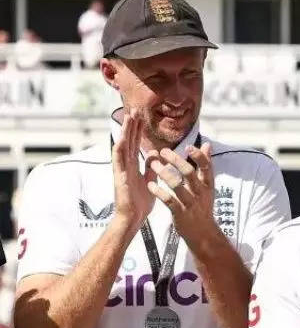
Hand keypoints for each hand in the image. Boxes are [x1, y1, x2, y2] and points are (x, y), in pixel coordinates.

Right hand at [111, 109, 152, 229]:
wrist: (134, 218)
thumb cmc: (141, 202)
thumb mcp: (150, 181)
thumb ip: (151, 167)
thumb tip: (153, 154)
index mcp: (133, 166)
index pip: (135, 144)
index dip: (137, 131)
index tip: (140, 117)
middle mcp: (126, 166)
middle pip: (128, 142)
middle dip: (131, 126)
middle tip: (134, 110)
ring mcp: (121, 170)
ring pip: (122, 147)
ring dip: (124, 132)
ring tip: (128, 117)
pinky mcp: (119, 178)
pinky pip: (119, 162)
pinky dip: (119, 149)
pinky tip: (120, 138)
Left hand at [146, 143, 218, 242]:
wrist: (202, 232)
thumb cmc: (203, 206)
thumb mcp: (208, 186)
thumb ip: (206, 166)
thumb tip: (208, 145)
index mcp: (208, 184)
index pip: (207, 166)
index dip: (198, 156)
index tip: (188, 147)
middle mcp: (200, 192)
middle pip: (189, 172)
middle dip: (175, 160)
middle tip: (163, 151)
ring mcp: (190, 202)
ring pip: (177, 185)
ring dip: (164, 173)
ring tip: (153, 164)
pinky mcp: (180, 213)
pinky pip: (168, 200)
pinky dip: (159, 191)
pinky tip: (150, 185)